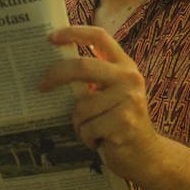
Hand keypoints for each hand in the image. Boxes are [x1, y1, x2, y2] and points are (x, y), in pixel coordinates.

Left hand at [39, 25, 163, 185]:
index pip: (100, 37)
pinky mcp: (123, 123)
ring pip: (81, 106)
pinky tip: (100, 141)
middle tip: (42, 85)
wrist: (147, 156)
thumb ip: (96, 77)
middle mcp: (130, 79)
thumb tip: (57, 67)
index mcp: (126, 66)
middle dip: (57, 75)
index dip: (73, 33)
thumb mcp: (115, 93)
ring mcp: (128, 101)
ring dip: (79, 122)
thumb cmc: (122, 122)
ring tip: (92, 129)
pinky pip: (87, 128)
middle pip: (83, 66)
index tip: (51, 37)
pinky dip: (87, 137)